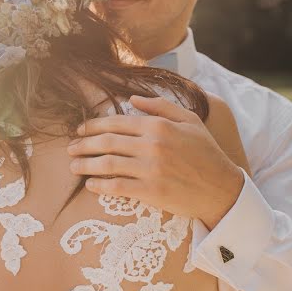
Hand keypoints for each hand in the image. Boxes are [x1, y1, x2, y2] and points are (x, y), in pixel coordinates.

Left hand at [68, 95, 243, 228]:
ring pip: (107, 164)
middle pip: (107, 142)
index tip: (79, 130)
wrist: (222, 188)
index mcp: (158, 125)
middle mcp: (152, 145)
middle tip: (69, 149)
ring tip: (73, 166)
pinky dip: (100, 185)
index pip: (116, 122)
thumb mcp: (190, 120)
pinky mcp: (151, 191)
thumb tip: (133, 99)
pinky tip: (90, 185)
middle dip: (83, 145)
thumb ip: (161, 106)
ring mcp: (150, 169)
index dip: (93, 126)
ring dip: (86, 165)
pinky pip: (117, 187)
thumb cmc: (206, 153)